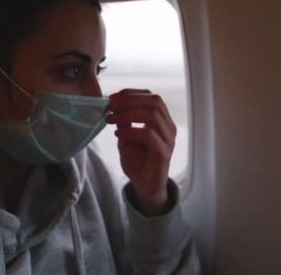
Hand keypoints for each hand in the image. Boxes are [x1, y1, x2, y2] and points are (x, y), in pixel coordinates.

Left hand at [106, 89, 175, 216]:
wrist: (145, 187)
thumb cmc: (138, 161)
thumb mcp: (126, 136)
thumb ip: (124, 121)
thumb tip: (114, 104)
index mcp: (162, 121)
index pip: (152, 97)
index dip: (132, 93)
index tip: (112, 98)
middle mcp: (169, 127)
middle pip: (155, 102)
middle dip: (130, 100)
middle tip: (111, 107)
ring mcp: (168, 140)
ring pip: (153, 115)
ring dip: (128, 114)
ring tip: (111, 119)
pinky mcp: (163, 153)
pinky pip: (149, 135)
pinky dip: (131, 131)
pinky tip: (118, 135)